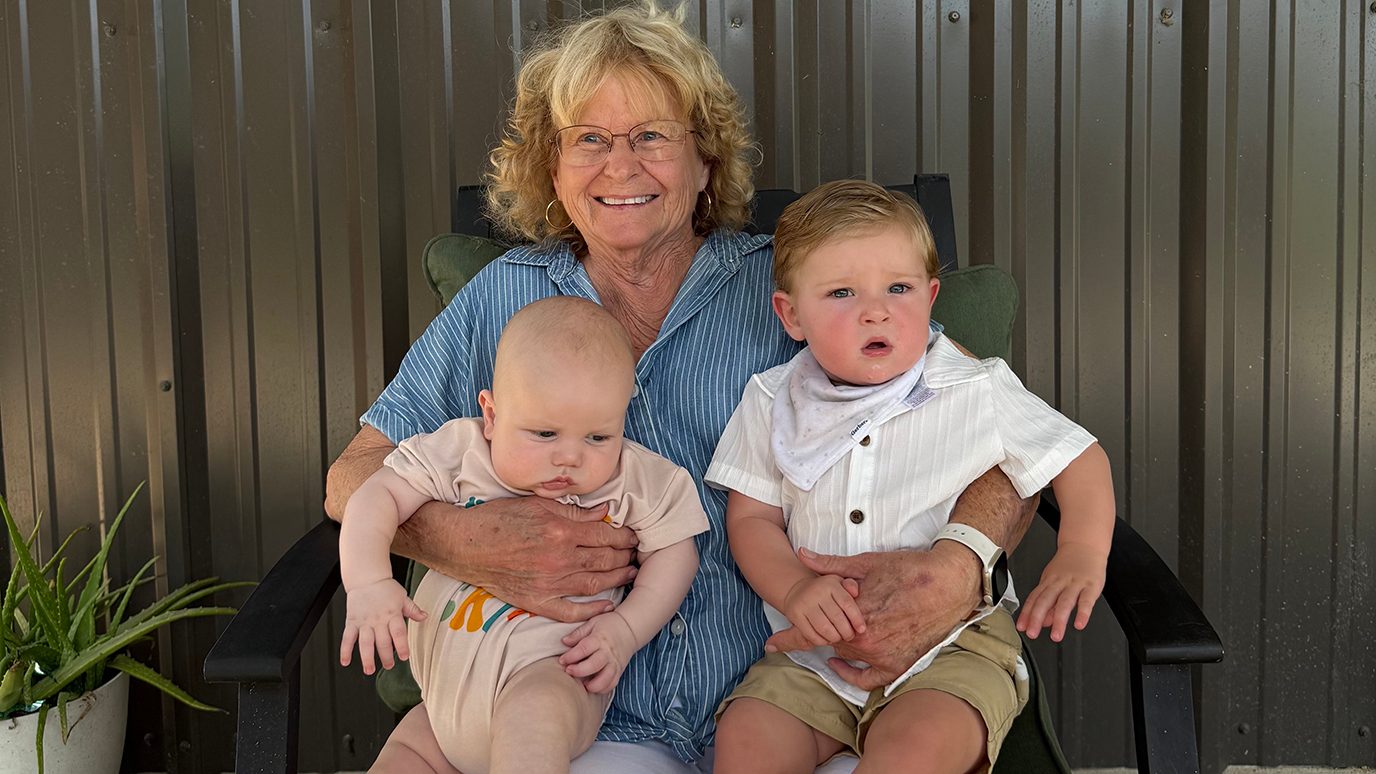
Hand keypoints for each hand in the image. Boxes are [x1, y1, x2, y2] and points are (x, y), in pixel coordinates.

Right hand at [340, 578, 427, 674]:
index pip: (398, 633)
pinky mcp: (352, 622)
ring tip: (369, 670)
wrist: (366, 577)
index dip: (402, 646)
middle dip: (386, 656)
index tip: (404, 656)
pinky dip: (345, 650)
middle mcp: (378, 620)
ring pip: (365, 643)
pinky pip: (347, 637)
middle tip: (389, 665)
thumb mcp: (403, 597)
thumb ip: (413, 609)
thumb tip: (424, 617)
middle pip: (382, 641)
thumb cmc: (385, 587)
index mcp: (392, 614)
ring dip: (367, 658)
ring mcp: (364, 622)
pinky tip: (345, 661)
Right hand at [401, 496, 638, 622]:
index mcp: (561, 531)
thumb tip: (604, 510)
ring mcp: (549, 584)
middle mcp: (559, 560)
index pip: (605, 535)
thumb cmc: (498, 519)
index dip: (624, 536)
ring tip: (630, 574)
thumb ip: (573, 510)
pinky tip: (606, 606)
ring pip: (594, 585)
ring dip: (617, 580)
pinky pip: (570, 612)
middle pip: (605, 560)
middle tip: (636, 554)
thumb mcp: (537, 504)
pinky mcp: (536, 602)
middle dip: (625, 556)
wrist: (465, 545)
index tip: (633, 535)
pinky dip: (591, 612)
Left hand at [558, 611, 636, 693]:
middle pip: (594, 665)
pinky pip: (612, 684)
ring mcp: (615, 663)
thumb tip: (564, 641)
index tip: (562, 660)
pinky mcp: (619, 670)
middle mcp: (608, 652)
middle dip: (579, 671)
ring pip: (605, 679)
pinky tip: (592, 686)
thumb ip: (578, 633)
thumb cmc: (608, 624)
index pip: (584, 648)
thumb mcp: (592, 622)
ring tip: (582, 683)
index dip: (571, 656)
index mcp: (599, 638)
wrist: (630, 628)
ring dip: (592, 684)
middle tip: (569, 671)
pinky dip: (602, 689)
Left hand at [765, 544, 979, 690]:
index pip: (812, 632)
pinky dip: (853, 674)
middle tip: (800, 631)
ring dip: (836, 645)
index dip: (788, 639)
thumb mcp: (866, 563)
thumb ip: (830, 565)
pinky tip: (840, 664)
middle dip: (816, 634)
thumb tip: (802, 555)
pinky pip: (869, 679)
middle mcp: (866, 641)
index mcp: (853, 615)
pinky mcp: (899, 665)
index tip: (770, 645)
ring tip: (829, 635)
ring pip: (846, 655)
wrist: (950, 583)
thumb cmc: (909, 569)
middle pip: (828, 642)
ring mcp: (883, 656)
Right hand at [780, 569, 864, 646]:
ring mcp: (804, 603)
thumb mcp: (839, 583)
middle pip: (837, 618)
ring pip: (824, 628)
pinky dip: (821, 641)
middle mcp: (816, 591)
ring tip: (838, 637)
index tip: (862, 629)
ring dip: (834, 637)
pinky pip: (811, 634)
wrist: (798, 591)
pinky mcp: (795, 614)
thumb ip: (850, 586)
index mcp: (830, 584)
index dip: (856, 619)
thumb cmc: (825, 591)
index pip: (847, 603)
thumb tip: (855, 592)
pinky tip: (826, 639)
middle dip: (846, 632)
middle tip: (849, 636)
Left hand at [1016, 542, 1105, 641]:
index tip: (1021, 627)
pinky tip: (1079, 624)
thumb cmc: (1069, 564)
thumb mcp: (1054, 580)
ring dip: (1059, 620)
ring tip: (1056, 636)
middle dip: (1037, 618)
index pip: (1034, 599)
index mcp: (1048, 581)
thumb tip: (1043, 621)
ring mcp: (1075, 583)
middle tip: (1032, 633)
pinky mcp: (1091, 585)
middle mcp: (1059, 582)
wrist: (1085, 545)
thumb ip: (1049, 602)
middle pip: (1045, 600)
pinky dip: (1083, 613)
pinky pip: (1086, 600)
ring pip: (1064, 602)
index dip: (1026, 613)